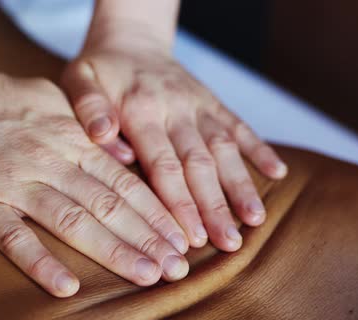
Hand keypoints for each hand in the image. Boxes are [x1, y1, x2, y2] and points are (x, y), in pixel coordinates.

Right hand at [0, 65, 189, 296]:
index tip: (182, 240)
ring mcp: (15, 185)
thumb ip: (94, 127)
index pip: (125, 183)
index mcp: (73, 141)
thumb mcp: (58, 101)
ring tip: (146, 275)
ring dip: (112, 250)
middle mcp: (51, 162)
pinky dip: (40, 262)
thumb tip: (129, 155)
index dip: (156, 213)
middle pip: (108, 205)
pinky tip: (66, 288)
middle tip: (177, 268)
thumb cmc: (5, 99)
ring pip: (71, 221)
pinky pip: (13, 238)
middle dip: (147, 238)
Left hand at [61, 35, 287, 252]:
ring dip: (240, 185)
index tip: (192, 238)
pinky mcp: (212, 101)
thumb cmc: (100, 68)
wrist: (130, 38)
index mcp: (140, 109)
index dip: (180, 203)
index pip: (164, 165)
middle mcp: (175, 108)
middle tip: (229, 243)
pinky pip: (240, 124)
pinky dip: (260, 148)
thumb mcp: (79, 79)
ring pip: (224, 148)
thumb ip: (89, 109)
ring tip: (255, 220)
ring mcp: (198, 104)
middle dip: (214, 206)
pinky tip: (278, 174)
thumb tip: (104, 138)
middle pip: (199, 164)